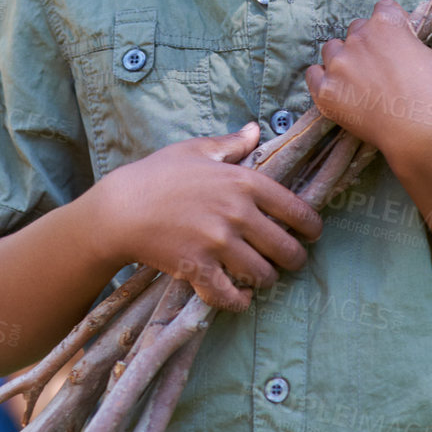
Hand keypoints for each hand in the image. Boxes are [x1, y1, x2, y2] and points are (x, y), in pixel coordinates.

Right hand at [95, 122, 321, 312]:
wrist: (120, 208)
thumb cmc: (158, 175)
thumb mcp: (196, 150)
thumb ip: (232, 143)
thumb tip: (256, 130)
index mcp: (243, 182)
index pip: (296, 210)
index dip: (311, 227)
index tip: (311, 235)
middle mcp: (237, 213)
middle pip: (286, 249)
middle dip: (292, 259)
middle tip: (287, 260)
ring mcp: (218, 243)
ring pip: (263, 275)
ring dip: (265, 279)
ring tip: (259, 275)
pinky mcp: (198, 268)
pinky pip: (231, 296)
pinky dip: (239, 301)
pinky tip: (239, 296)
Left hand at [305, 0, 431, 174]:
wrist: (425, 137)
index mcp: (388, 24)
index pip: (384, 9)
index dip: (394, 25)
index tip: (400, 41)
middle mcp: (359, 37)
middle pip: (357, 29)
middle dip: (368, 43)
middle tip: (382, 67)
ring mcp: (339, 65)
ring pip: (332, 50)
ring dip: (343, 59)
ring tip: (358, 79)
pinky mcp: (325, 92)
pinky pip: (312, 75)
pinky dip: (321, 80)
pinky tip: (336, 89)